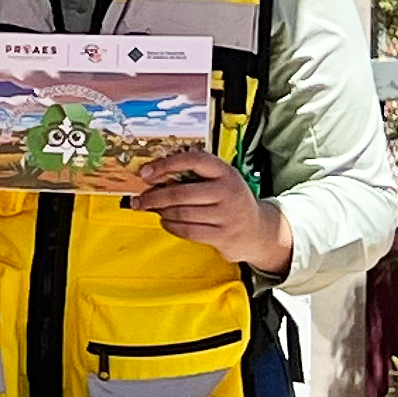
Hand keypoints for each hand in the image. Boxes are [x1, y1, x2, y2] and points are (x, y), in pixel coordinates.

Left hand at [124, 144, 290, 273]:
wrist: (258, 230)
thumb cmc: (230, 201)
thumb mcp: (221, 181)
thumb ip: (196, 175)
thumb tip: (154, 176)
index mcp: (226, 172)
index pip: (193, 160)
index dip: (166, 164)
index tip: (146, 172)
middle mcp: (228, 191)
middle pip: (180, 193)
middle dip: (154, 197)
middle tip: (139, 199)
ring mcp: (227, 215)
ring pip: (181, 213)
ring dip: (161, 212)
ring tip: (153, 210)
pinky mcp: (223, 236)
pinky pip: (187, 231)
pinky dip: (170, 226)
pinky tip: (165, 221)